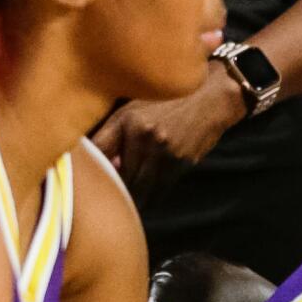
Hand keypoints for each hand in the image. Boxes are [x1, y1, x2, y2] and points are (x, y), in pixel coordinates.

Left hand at [91, 65, 243, 204]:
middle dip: (113, 188)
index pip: (97, 151)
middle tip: (108, 196)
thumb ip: (114, 132)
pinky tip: (147, 197)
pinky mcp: (180, 164)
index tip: (89, 177)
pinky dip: (151, 197)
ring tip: (127, 202)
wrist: (211, 98)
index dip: (91, 167)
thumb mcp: (134, 107)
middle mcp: (143, 136)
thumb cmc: (168, 101)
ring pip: (140, 189)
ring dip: (133, 199)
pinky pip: (159, 190)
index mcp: (127, 119)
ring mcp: (164, 152)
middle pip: (118, 177)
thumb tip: (99, 164)